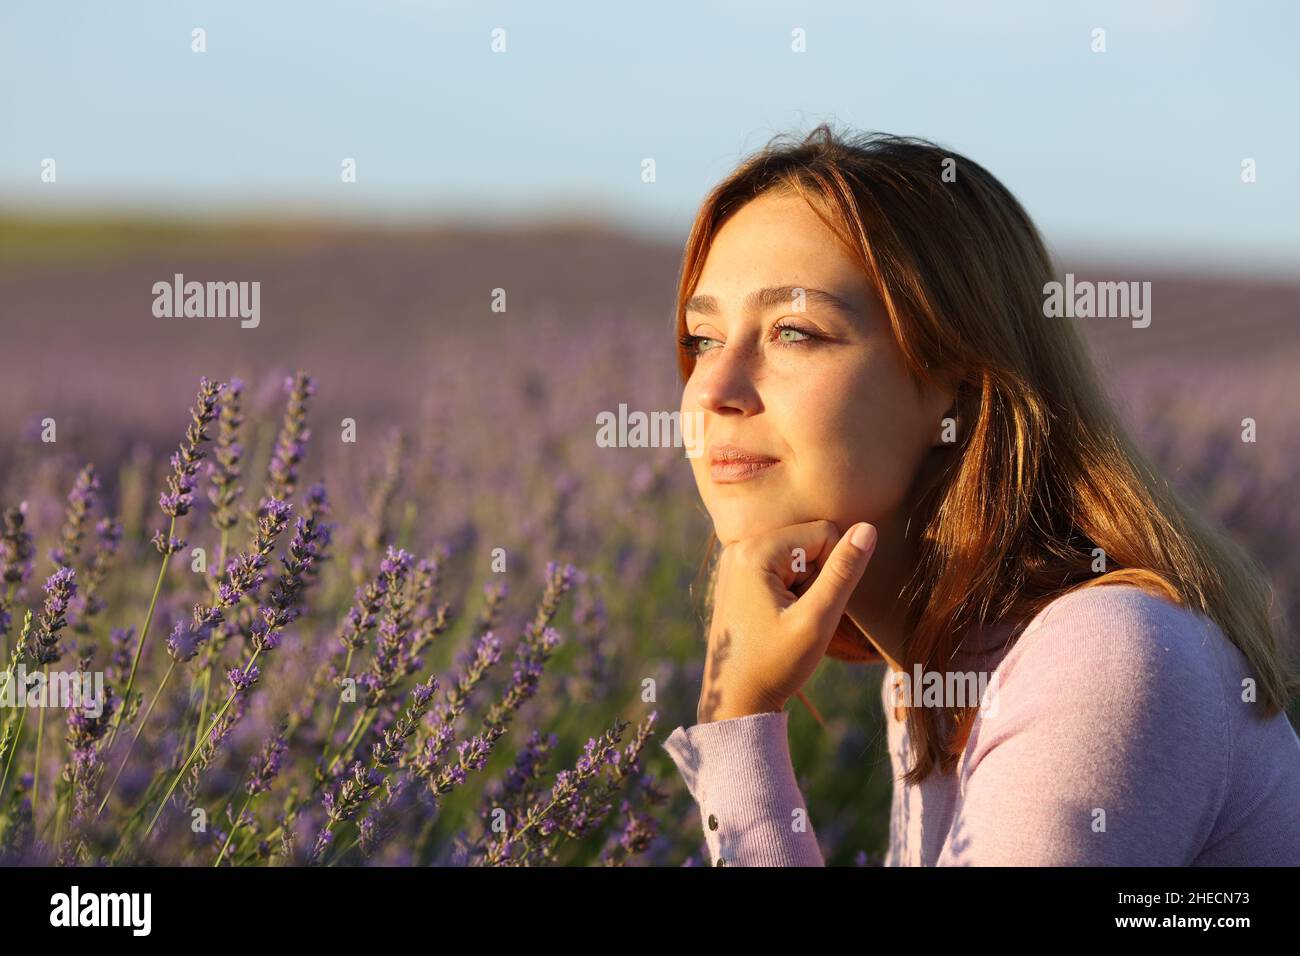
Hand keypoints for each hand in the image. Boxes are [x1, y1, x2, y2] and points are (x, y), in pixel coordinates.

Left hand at [697, 520, 878, 722]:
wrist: (736, 698)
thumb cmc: (776, 664)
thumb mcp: (818, 620)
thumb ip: (844, 572)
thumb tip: (867, 528)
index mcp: (754, 551)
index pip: (824, 532)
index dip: (833, 569)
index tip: (812, 605)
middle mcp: (740, 547)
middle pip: (809, 541)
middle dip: (816, 577)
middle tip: (798, 615)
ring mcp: (737, 561)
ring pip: (798, 556)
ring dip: (805, 585)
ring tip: (787, 619)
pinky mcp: (739, 575)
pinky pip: (782, 567)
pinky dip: (791, 590)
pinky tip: (777, 618)